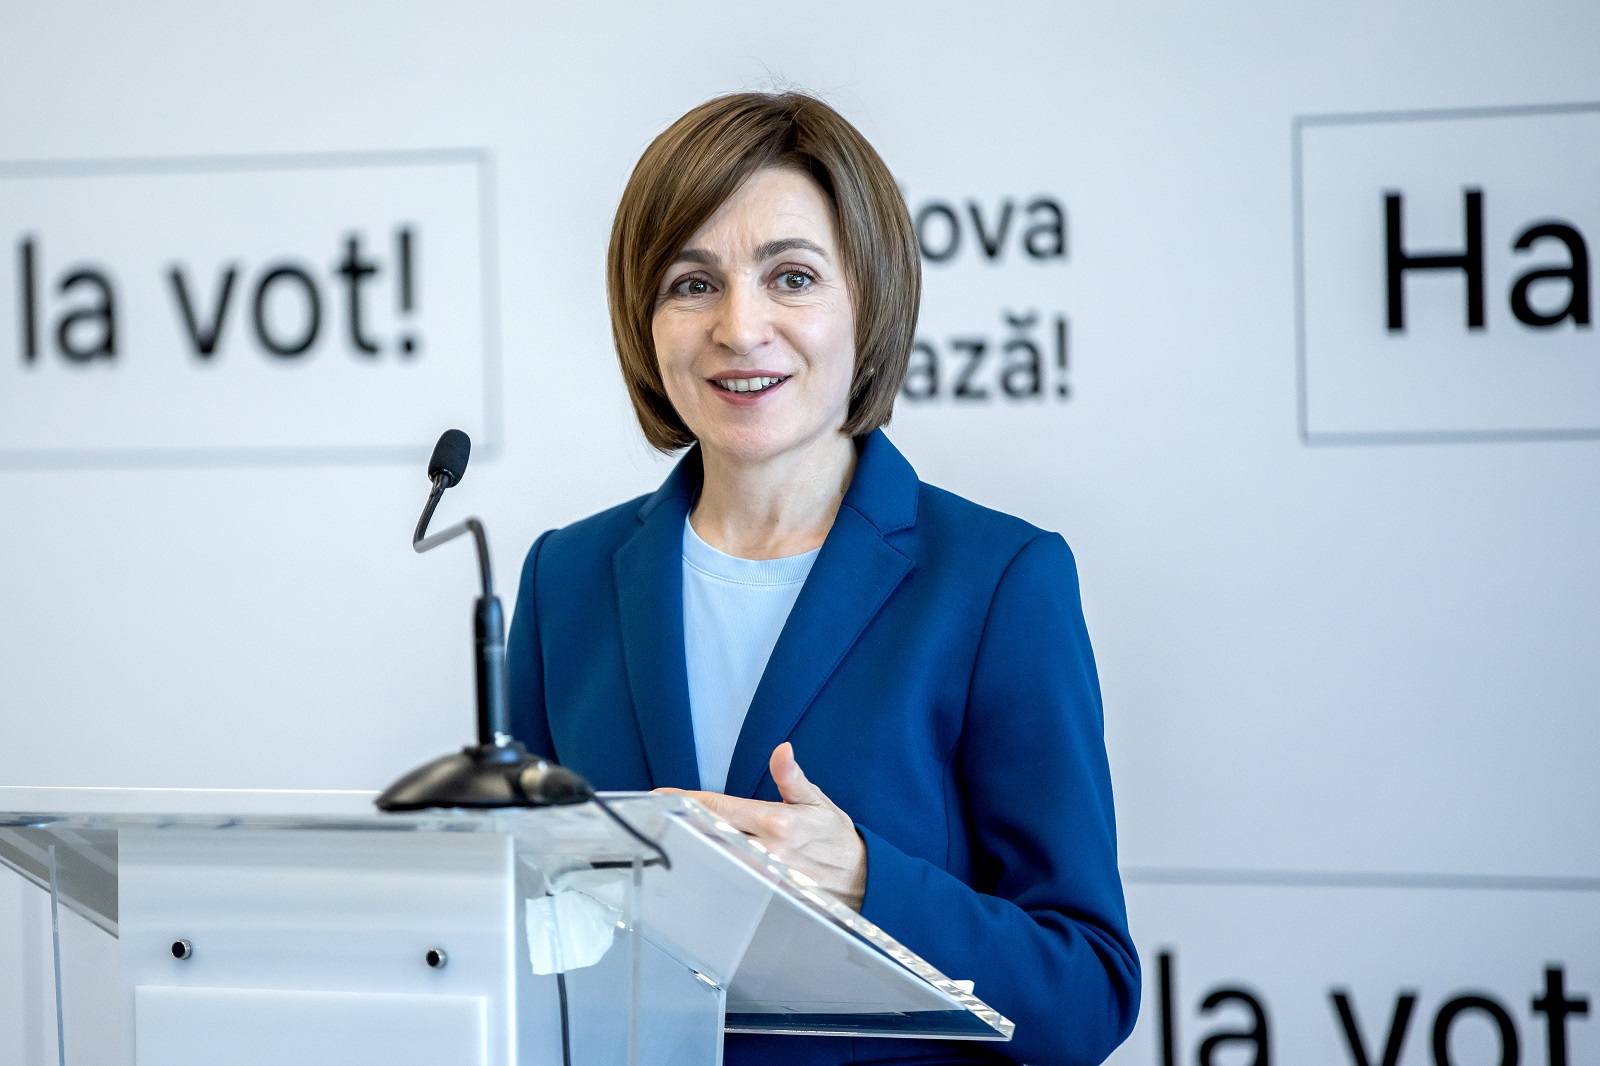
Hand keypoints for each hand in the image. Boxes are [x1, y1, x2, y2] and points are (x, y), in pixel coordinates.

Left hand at [657, 742, 867, 909]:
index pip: (722, 808)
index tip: (660, 796)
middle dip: (681, 827)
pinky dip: (713, 876)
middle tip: (651, 819)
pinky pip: (734, 886)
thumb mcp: (817, 802)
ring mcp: (767, 877)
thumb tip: (781, 750)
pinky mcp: (769, 898)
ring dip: (692, 851)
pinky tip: (694, 871)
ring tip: (663, 841)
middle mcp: (769, 851)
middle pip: (712, 837)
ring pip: (718, 862)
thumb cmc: (836, 837)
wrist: (866, 879)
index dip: (688, 800)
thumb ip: (792, 778)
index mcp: (778, 822)